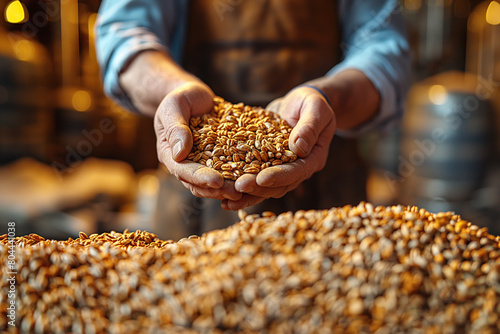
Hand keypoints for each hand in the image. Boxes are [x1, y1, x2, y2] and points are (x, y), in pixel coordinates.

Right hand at [154, 82, 242, 201]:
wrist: (195, 95)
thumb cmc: (180, 98)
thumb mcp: (174, 107)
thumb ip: (175, 128)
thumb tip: (179, 153)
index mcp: (170, 155)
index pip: (184, 171)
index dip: (200, 178)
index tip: (217, 181)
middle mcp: (186, 164)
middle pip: (201, 184)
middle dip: (219, 189)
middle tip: (238, 192)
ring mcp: (203, 163)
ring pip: (215, 182)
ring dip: (231, 187)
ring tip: (249, 188)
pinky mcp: (219, 159)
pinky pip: (230, 169)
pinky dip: (241, 174)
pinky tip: (257, 175)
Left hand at [223, 86, 335, 209]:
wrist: (300, 103)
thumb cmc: (311, 102)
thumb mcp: (315, 108)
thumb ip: (309, 127)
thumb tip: (298, 147)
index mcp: (313, 158)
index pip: (295, 171)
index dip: (278, 176)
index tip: (261, 179)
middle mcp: (298, 169)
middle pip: (278, 185)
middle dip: (257, 187)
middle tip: (238, 187)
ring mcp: (282, 169)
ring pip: (264, 187)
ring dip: (246, 194)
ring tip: (226, 199)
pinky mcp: (267, 165)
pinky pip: (254, 178)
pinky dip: (240, 187)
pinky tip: (223, 194)